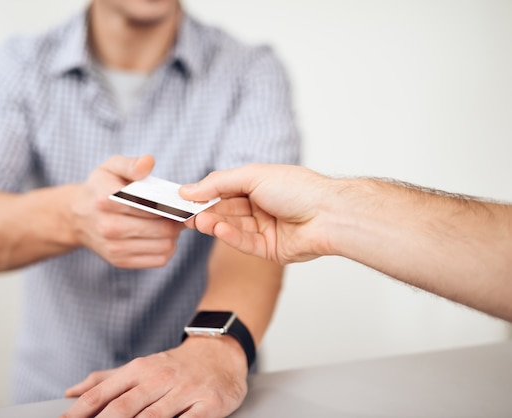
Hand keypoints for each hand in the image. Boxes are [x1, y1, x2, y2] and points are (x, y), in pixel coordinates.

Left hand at [62, 337, 247, 417]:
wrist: (221, 352)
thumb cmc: (175, 364)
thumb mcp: (141, 365)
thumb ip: (106, 380)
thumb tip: (71, 392)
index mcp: (138, 370)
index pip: (102, 393)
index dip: (80, 412)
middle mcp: (158, 378)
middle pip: (123, 408)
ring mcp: (183, 391)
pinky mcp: (208, 404)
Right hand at [71, 154, 184, 268]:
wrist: (76, 216)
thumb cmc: (100, 187)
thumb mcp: (110, 167)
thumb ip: (131, 164)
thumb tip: (148, 162)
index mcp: (106, 199)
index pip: (151, 205)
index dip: (172, 204)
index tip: (179, 200)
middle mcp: (108, 226)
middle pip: (162, 228)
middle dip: (177, 220)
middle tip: (181, 212)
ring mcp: (113, 247)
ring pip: (164, 246)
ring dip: (174, 235)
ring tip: (171, 222)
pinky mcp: (120, 261)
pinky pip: (159, 259)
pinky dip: (167, 248)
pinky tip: (161, 236)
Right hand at [180, 164, 332, 264]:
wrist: (329, 214)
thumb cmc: (299, 189)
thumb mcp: (252, 175)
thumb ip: (218, 183)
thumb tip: (189, 189)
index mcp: (259, 186)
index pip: (224, 190)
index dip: (204, 194)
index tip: (182, 199)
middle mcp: (261, 207)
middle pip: (226, 210)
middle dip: (206, 211)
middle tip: (185, 214)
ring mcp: (265, 229)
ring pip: (233, 228)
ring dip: (215, 225)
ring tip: (199, 222)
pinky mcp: (270, 249)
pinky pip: (245, 244)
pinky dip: (230, 237)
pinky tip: (218, 230)